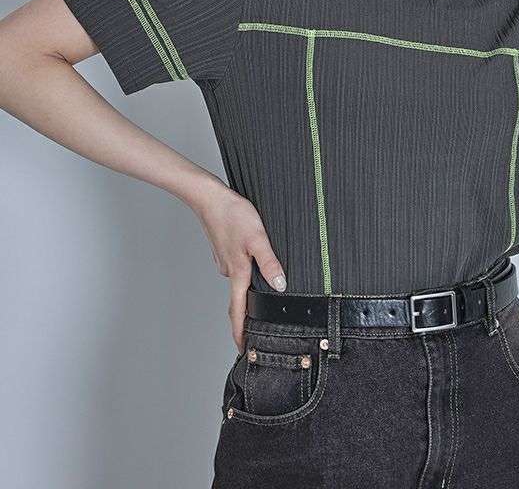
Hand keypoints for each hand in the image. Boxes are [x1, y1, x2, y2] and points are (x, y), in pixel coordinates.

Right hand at [192, 183, 286, 351]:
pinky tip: (253, 253)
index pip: (237, 311)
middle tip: (263, 315)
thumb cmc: (233, 215)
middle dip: (250, 307)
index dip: (239, 332)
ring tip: (266, 278)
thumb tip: (280, 285)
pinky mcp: (224, 249)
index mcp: (237, 272)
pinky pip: (238, 264)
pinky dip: (246, 264)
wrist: (209, 197)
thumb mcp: (258, 238)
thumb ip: (270, 262)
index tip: (241, 349)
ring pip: (240, 277)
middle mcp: (229, 270)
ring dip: (250, 280)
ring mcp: (225, 260)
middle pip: (240, 296)